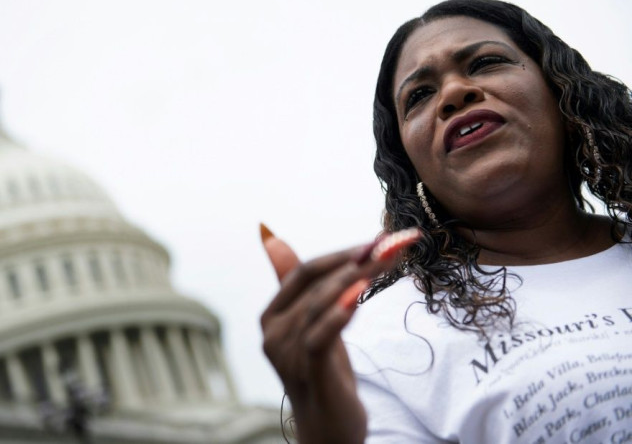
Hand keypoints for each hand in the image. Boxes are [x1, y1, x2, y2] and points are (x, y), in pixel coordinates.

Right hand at [259, 225, 419, 443]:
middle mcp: (272, 333)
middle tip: (391, 245)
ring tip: (383, 262)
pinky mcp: (308, 373)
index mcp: (271, 316)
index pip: (304, 272)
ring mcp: (286, 354)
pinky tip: (358, 298)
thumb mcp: (313, 324)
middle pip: (313, 283)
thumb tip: (271, 236)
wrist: (327, 431)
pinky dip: (337, 315)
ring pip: (318, 304)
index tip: (378, 241)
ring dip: (354, 279)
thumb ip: (301, 285)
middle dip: (353, 260)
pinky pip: (319, 338)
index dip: (340, 254)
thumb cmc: (322, 373)